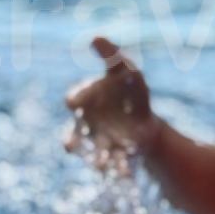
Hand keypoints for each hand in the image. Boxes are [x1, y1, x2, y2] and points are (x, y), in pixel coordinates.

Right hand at [63, 36, 157, 170]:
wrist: (145, 119)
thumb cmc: (129, 92)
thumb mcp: (125, 70)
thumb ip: (110, 55)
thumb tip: (95, 37)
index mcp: (86, 102)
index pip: (75, 100)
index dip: (75, 100)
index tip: (73, 102)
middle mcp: (86, 126)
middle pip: (74, 135)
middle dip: (73, 141)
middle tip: (69, 146)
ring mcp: (99, 143)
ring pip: (93, 154)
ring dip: (97, 161)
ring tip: (101, 167)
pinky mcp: (115, 157)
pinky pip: (115, 166)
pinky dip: (120, 171)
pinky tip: (127, 176)